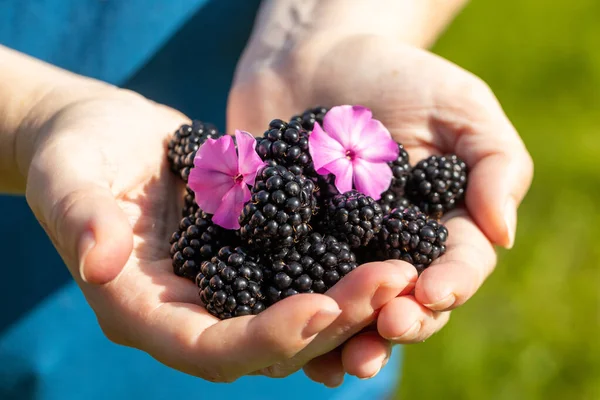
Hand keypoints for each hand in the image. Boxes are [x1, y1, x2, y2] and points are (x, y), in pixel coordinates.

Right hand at [20, 85, 414, 384]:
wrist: (106, 134)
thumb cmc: (75, 155)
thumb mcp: (67, 180)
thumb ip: (81, 220)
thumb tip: (99, 261)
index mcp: (141, 311)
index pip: (208, 347)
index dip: (265, 337)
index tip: (323, 309)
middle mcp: (191, 311)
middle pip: (267, 341)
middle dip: (332, 318)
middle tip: (391, 283)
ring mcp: (225, 287)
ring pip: (296, 310)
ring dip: (351, 298)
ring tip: (403, 268)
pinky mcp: (249, 256)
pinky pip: (301, 271)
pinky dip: (342, 264)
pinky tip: (386, 243)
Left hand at [228, 34, 532, 381]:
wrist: (313, 59)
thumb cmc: (396, 75)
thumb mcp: (459, 105)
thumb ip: (494, 163)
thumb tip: (504, 233)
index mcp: (437, 224)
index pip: (455, 265)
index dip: (448, 284)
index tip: (431, 291)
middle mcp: (388, 250)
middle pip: (401, 300)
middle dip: (396, 321)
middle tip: (384, 330)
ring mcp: (334, 253)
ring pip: (346, 308)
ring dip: (344, 337)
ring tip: (339, 359)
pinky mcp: (283, 248)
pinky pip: (287, 286)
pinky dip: (286, 312)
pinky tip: (281, 332)